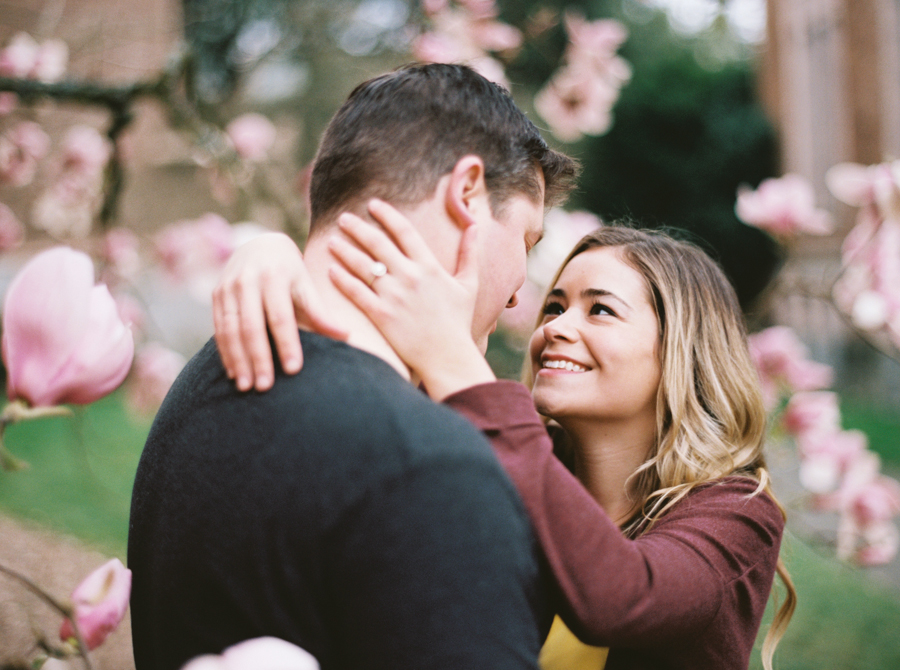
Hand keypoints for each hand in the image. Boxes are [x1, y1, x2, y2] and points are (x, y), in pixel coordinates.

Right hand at [213, 232, 347, 391]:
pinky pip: (218, 328)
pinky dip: (225, 352)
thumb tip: (346, 336)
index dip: (287, 343)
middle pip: (252, 326)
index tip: (294, 370)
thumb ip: (320, 311)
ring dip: (237, 360)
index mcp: (275, 276)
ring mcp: (228, 287)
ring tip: (245, 386)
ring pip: (230, 329)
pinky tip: (232, 372)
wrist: (260, 244)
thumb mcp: (306, 284)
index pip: (281, 316)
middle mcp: (247, 280)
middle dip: (258, 358)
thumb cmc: (290, 270)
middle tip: (265, 387)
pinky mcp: (216, 295)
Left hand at [328, 199, 494, 400]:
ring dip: (345, 250)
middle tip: (343, 217)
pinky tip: (331, 270)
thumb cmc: (458, 322)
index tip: (372, 204)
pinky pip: (357, 293)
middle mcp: (410, 277)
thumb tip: (474, 226)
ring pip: (363, 266)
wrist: (448, 357)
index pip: (404, 231)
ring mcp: (394, 297)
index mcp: (430, 267)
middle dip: (358, 227)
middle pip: (378, 244)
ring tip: (332, 241)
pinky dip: (342, 280)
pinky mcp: (382, 316)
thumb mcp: (469, 285)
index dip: (387, 215)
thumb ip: (469, 254)